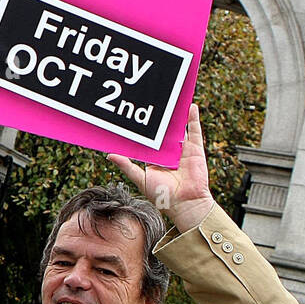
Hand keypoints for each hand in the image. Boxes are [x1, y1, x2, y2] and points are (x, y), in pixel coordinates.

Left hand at [107, 102, 213, 231]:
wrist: (185, 203)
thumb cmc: (162, 195)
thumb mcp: (141, 178)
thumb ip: (127, 166)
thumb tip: (109, 155)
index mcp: (155, 159)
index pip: (147, 141)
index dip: (141, 130)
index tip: (133, 117)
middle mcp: (168, 153)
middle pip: (162, 133)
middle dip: (158, 120)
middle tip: (151, 100)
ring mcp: (182, 150)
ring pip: (178, 129)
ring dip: (175, 116)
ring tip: (169, 100)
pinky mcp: (195, 150)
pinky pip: (194, 131)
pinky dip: (193, 119)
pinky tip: (190, 106)